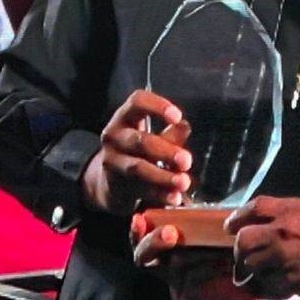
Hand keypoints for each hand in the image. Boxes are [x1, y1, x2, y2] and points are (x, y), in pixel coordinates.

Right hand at [82, 89, 192, 215]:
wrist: (111, 181)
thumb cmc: (140, 151)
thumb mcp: (155, 137)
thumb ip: (170, 134)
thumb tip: (184, 126)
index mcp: (125, 117)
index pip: (137, 101)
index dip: (157, 106)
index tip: (177, 117)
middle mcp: (114, 136)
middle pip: (140, 141)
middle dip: (166, 151)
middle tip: (187, 161)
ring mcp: (111, 161)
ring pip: (138, 168)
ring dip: (163, 176)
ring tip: (183, 182)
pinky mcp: (114, 185)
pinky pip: (139, 189)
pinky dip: (159, 195)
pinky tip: (174, 197)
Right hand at [130, 214, 259, 299]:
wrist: (253, 285)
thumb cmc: (230, 252)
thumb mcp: (211, 229)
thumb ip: (193, 217)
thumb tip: (182, 195)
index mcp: (167, 249)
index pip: (141, 240)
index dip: (136, 230)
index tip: (139, 218)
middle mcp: (164, 268)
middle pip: (142, 257)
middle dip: (153, 241)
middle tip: (171, 232)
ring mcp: (174, 285)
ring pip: (174, 264)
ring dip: (195, 252)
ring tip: (217, 244)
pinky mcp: (187, 299)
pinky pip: (191, 279)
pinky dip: (208, 268)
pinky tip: (225, 262)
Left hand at [227, 196, 299, 299]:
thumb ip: (294, 214)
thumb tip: (273, 218)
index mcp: (294, 210)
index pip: (256, 206)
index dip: (239, 216)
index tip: (231, 226)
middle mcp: (283, 230)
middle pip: (245, 237)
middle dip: (241, 247)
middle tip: (243, 253)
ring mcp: (283, 256)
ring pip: (251, 263)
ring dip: (253, 269)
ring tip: (260, 271)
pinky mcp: (286, 279)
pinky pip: (265, 283)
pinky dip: (266, 285)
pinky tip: (274, 284)